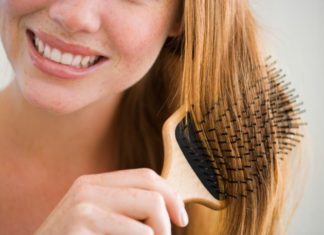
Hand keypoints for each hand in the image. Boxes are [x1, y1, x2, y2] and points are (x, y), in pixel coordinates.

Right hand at [34, 168, 188, 234]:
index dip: (171, 194)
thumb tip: (171, 204)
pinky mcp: (81, 220)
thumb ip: (127, 208)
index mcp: (96, 183)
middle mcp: (89, 186)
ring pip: (150, 205)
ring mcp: (83, 202)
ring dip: (159, 232)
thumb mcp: (103, 221)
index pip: (146, 176)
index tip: (182, 218)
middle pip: (151, 188)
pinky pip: (137, 230)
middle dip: (169, 213)